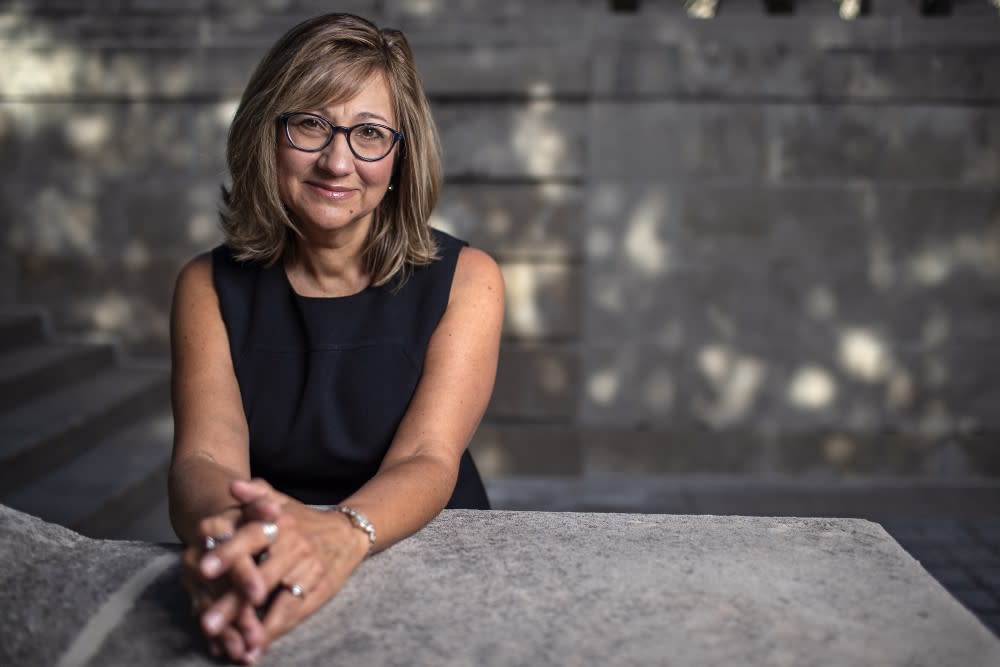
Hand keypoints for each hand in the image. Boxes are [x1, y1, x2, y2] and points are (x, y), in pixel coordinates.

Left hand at [185, 479, 370, 662]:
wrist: (348, 533)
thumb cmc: (302, 520)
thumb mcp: (281, 502)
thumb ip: (256, 494)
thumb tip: (232, 486)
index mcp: (280, 525)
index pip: (251, 538)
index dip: (229, 553)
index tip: (203, 569)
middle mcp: (294, 549)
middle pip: (260, 578)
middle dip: (234, 602)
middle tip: (207, 623)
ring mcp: (307, 573)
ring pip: (279, 602)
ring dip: (257, 626)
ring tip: (236, 647)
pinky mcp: (318, 592)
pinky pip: (294, 614)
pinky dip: (275, 632)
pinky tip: (255, 650)